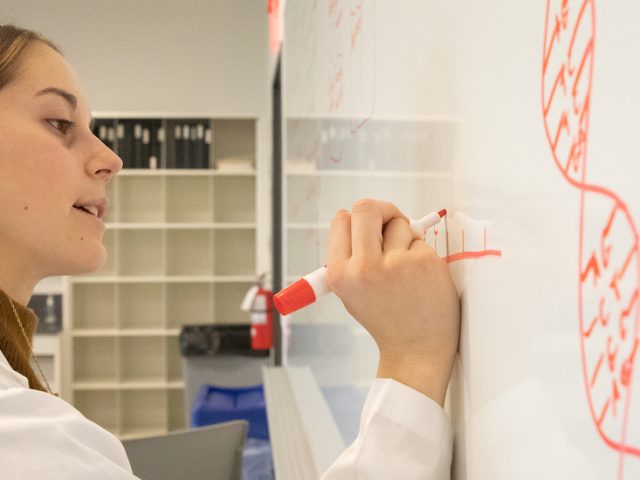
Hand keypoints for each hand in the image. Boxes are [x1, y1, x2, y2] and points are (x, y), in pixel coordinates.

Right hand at [326, 199, 459, 405]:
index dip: (355, 220)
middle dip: (380, 211)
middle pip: (366, 208)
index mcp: (340, 274)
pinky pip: (420, 240)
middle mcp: (364, 267)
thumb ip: (351, 256)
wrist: (416, 350)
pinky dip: (421, 253)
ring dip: (404, 236)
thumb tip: (359, 217)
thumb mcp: (350, 292)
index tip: (367, 226)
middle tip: (390, 222)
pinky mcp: (423, 262)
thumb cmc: (386, 319)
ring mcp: (396, 264)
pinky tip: (420, 278)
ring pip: (398, 223)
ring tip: (405, 267)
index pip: (341, 220)